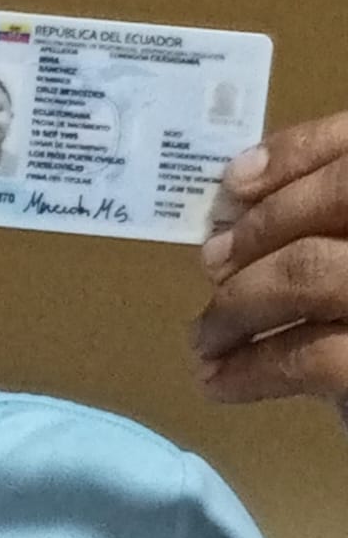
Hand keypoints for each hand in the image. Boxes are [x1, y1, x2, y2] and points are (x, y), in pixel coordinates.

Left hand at [192, 112, 347, 403]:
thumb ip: (337, 236)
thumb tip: (241, 215)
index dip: (300, 152)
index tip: (235, 182)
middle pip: (344, 193)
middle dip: (264, 226)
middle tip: (211, 263)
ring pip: (312, 271)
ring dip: (239, 303)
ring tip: (205, 338)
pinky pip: (311, 358)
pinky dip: (251, 369)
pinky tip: (220, 384)